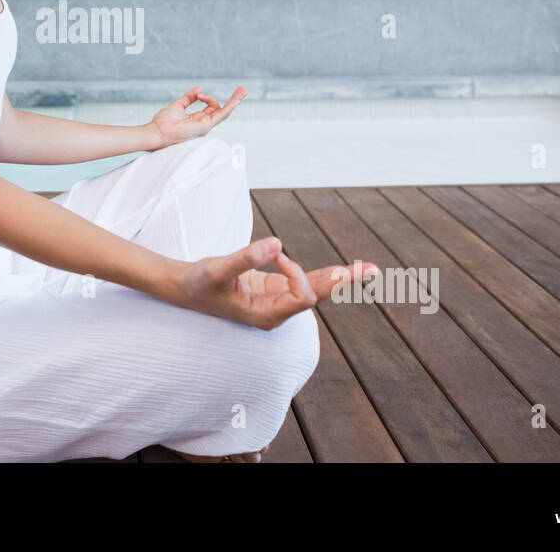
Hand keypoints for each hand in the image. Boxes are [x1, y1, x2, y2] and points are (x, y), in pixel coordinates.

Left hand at [148, 84, 247, 148]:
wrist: (156, 131)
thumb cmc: (163, 122)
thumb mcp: (178, 105)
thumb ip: (189, 97)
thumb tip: (199, 88)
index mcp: (197, 119)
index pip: (211, 108)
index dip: (209, 98)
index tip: (200, 93)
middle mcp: (203, 123)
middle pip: (222, 110)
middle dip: (232, 100)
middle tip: (242, 90)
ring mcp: (205, 126)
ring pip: (224, 112)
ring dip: (234, 101)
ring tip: (243, 91)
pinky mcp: (205, 126)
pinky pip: (220, 115)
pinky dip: (229, 107)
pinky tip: (236, 99)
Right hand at [174, 236, 378, 330]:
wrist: (186, 288)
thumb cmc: (200, 282)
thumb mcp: (219, 269)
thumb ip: (246, 257)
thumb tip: (276, 244)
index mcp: (265, 315)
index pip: (299, 296)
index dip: (297, 274)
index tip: (278, 254)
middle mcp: (276, 310)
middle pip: (317, 296)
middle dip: (343, 282)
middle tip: (374, 270)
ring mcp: (277, 299)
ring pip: (315, 288)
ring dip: (340, 277)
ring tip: (371, 270)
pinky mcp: (274, 287)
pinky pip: (304, 280)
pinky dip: (323, 273)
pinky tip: (345, 271)